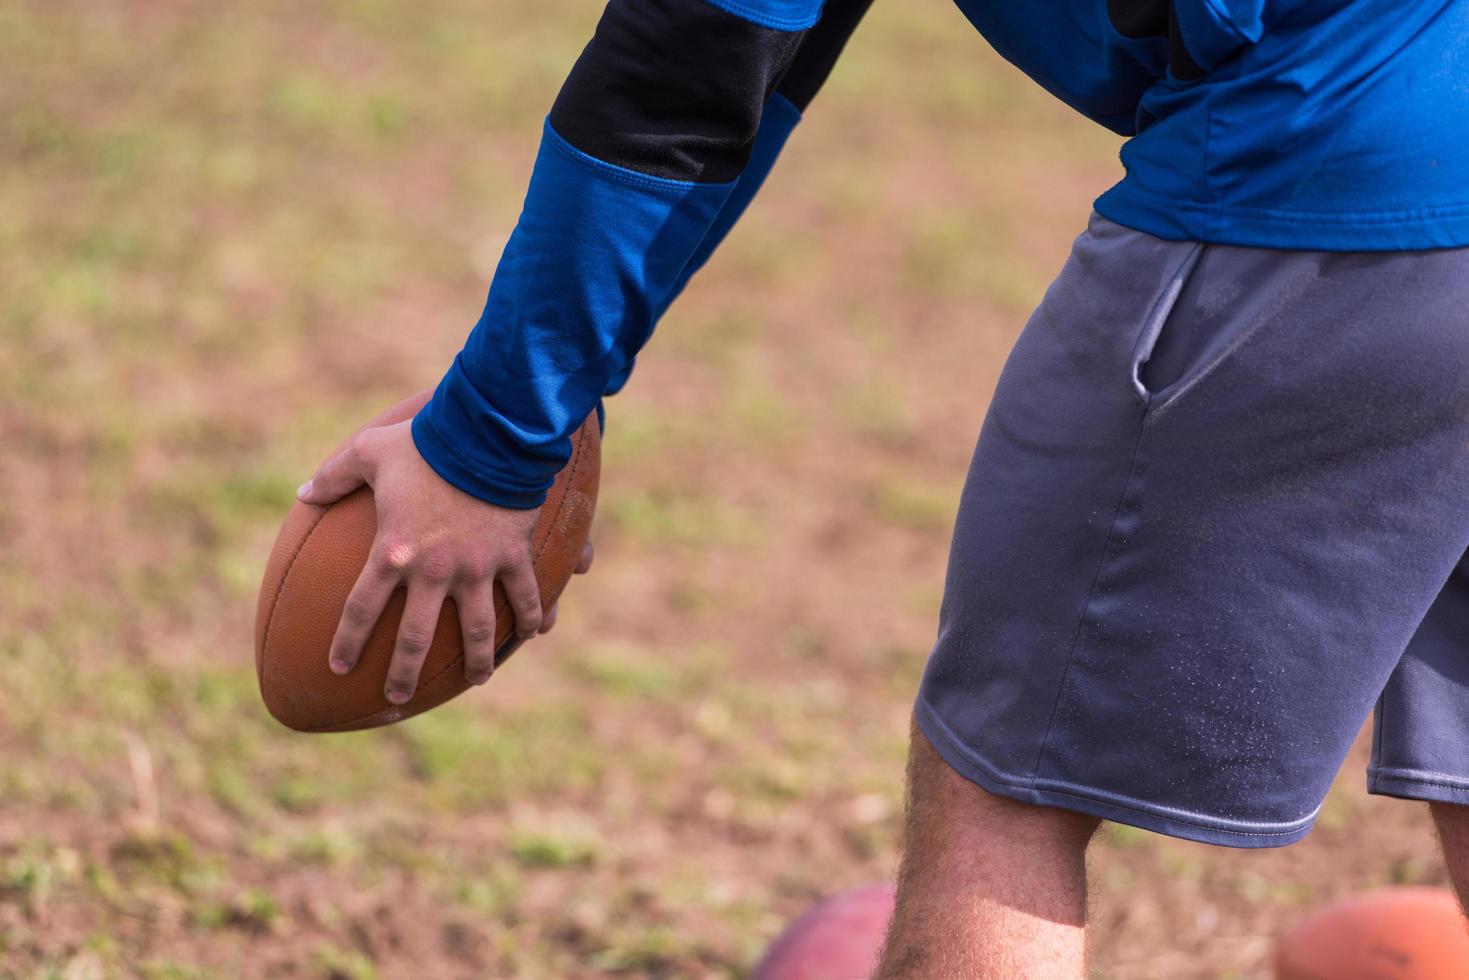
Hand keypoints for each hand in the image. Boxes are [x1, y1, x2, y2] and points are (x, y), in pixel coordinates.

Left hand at [297, 413, 562, 701]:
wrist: (487, 434)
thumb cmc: (425, 441)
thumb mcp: (369, 450)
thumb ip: (333, 475)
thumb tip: (302, 493)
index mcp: (392, 551)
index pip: (360, 610)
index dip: (348, 642)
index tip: (339, 667)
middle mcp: (432, 571)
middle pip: (414, 638)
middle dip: (403, 672)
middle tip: (397, 695)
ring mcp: (476, 568)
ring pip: (477, 630)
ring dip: (478, 660)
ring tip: (478, 680)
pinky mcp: (512, 557)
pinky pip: (525, 596)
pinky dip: (531, 617)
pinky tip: (534, 635)